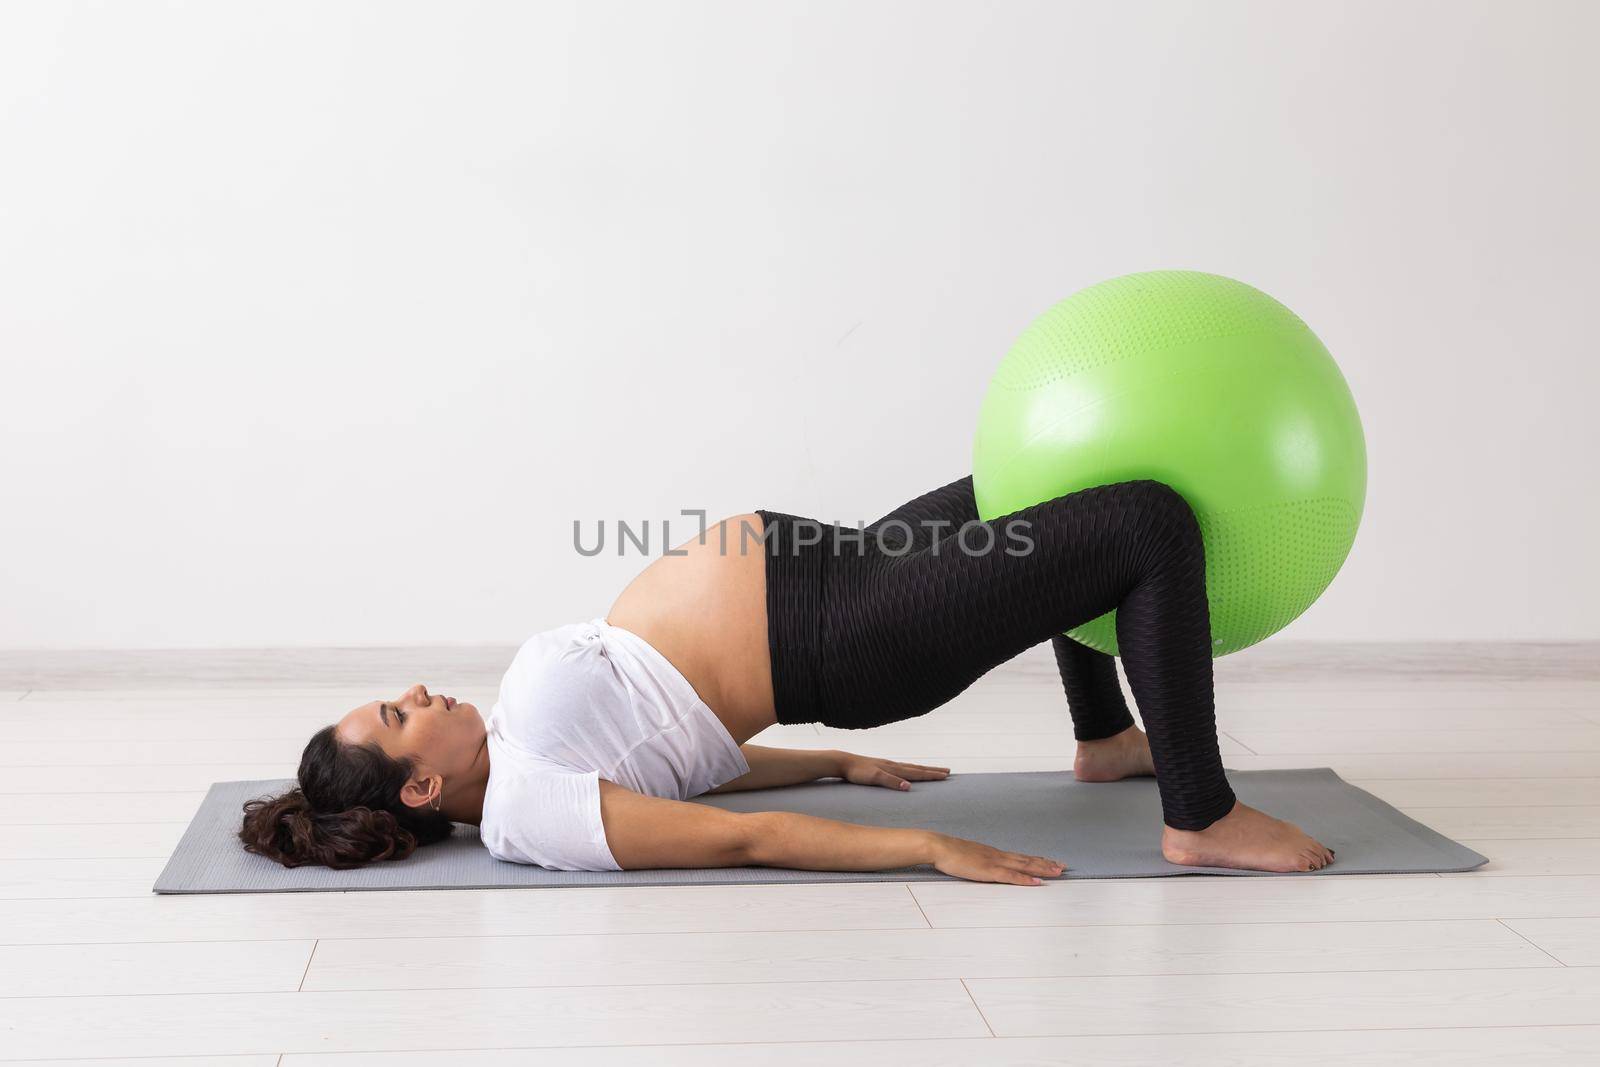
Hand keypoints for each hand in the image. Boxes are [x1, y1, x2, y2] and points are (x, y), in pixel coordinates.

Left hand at [837, 752, 950, 790]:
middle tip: (948, 771)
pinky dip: (910, 770)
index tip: (946, 775)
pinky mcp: (881, 767)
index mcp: (894, 768)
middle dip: (933, 771)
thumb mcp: (874, 778)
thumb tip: (908, 787)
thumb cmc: (857, 772)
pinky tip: (908, 772)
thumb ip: (891, 781)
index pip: (917, 772)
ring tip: (933, 770)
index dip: (932, 774)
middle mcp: (893, 765)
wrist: (843, 762)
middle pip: (917, 768)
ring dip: (923, 769)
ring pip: (910, 767)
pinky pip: (901, 768)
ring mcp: (887, 765)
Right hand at [928, 832, 1066, 885]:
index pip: (1020, 857)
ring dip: (1042, 869)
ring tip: (1058, 871)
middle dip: (1046, 864)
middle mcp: (998, 855)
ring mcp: (995, 862)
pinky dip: (1026, 880)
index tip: (1051, 861)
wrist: (939, 846)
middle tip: (1064, 866)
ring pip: (1024, 866)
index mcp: (994, 853)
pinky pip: (1011, 876)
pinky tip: (1037, 883)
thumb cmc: (950, 853)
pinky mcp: (989, 870)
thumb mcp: (968, 857)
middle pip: (1027, 860)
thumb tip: (981, 865)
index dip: (1037, 859)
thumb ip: (977, 861)